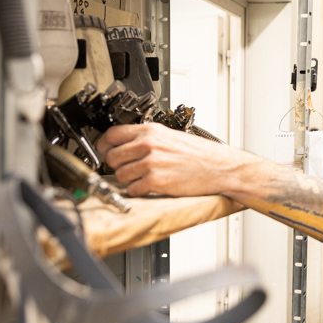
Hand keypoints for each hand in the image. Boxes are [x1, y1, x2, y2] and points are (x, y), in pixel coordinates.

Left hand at [96, 123, 243, 196]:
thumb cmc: (201, 154)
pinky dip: (138, 191)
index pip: (112, 134)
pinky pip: (133, 189)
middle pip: (112, 156)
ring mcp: (151, 164)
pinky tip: (150, 187)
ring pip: (121, 174)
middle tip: (126, 168)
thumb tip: (128, 143)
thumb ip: (148, 138)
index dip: (104, 144)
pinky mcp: (155, 182)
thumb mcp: (172, 136)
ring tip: (143, 178)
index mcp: (151, 131)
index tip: (103, 150)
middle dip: (116, 164)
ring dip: (128, 179)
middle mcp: (148, 145)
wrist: (220, 168)